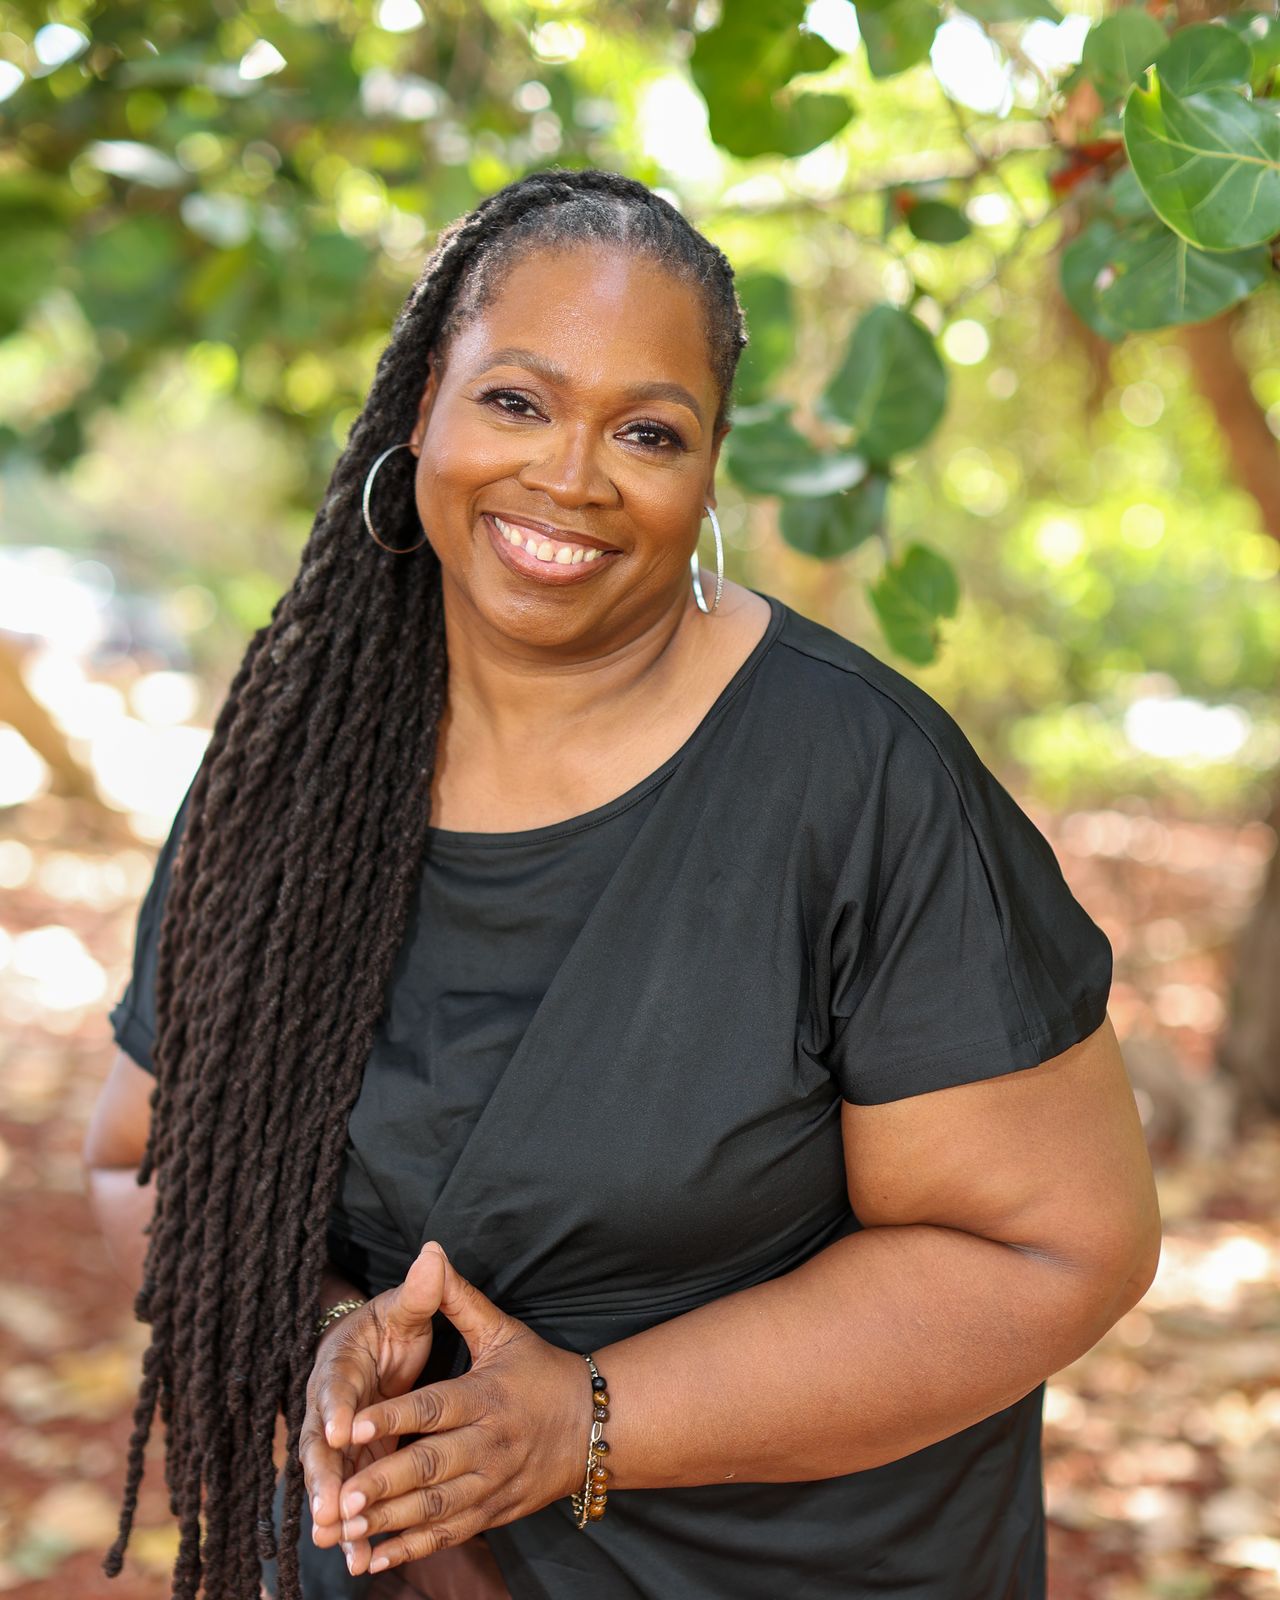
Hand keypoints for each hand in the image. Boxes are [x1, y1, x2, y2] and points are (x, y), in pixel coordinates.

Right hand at [300, 1242, 445, 1573]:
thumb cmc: (394, 1323)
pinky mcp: (351, 1463)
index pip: (336, 1385)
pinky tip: (358, 1558)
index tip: (341, 1430)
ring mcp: (336, 1440)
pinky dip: (352, 1526)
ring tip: (340, 1543)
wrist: (376, 1346)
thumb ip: (419, 1290)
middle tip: (331, 1509)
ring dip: (333, 1511)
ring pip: (330, 1478)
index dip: (337, 1408)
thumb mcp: (404, 1308)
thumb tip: (433, 1252)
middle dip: (324, 1477)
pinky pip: (348, 1496)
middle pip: (320, 1443)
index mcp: (341, 1363)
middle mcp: (329, 1405)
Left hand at [331, 1244, 588, 1576]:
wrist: (593, 1424)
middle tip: (340, 1497)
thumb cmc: (539, 1369)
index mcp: (485, 1395)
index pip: (433, 1407)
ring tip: (347, 1529)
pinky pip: (449, 1534)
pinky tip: (374, 1557)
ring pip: (436, 1507)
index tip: (354, 1424)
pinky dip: (411, 1548)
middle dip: (382, 1483)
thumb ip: (458, 1298)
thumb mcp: (503, 1329)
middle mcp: (488, 1443)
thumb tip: (430, 1251)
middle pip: (430, 1466)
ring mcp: (492, 1483)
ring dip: (390, 1521)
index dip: (393, 1416)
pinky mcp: (493, 1512)